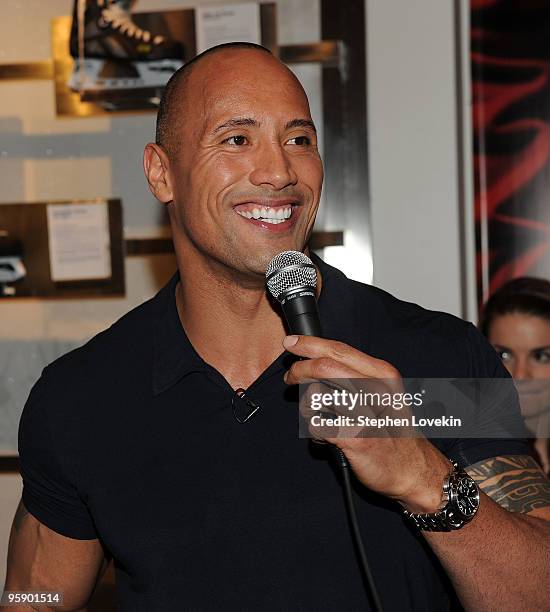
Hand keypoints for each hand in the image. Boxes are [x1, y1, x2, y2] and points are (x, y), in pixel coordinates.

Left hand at [283, 335, 451, 512]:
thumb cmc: (391, 429)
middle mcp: (375, 390)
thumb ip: (354, 374)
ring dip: (307, 406)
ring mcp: (365, 414)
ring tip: (317, 415)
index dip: (310, 345)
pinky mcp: (355, 438)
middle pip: (324, 367)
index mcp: (382, 374)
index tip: (291, 343)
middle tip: (290, 377)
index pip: (339, 350)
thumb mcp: (382, 392)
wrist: (411, 468)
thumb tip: (316, 359)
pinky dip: (314, 432)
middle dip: (299, 370)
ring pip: (316, 395)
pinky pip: (316, 426)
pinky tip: (325, 437)